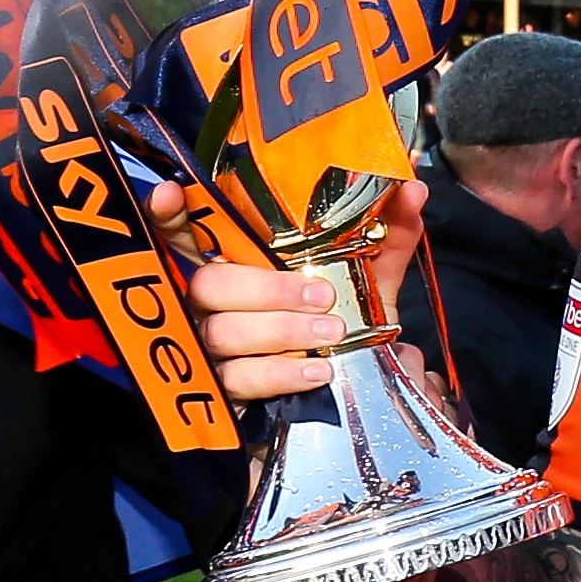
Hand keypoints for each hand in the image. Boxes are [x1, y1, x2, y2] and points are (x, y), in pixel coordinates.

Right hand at [166, 179, 417, 404]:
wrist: (354, 387)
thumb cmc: (342, 318)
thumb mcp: (367, 277)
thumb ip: (387, 235)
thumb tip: (412, 191)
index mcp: (238, 262)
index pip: (183, 231)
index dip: (168, 214)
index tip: (168, 195)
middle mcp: (213, 301)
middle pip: (210, 284)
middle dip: (266, 288)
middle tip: (321, 295)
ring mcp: (212, 346)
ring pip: (223, 332)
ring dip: (280, 330)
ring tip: (330, 331)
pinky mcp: (224, 390)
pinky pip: (239, 379)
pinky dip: (280, 371)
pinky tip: (316, 368)